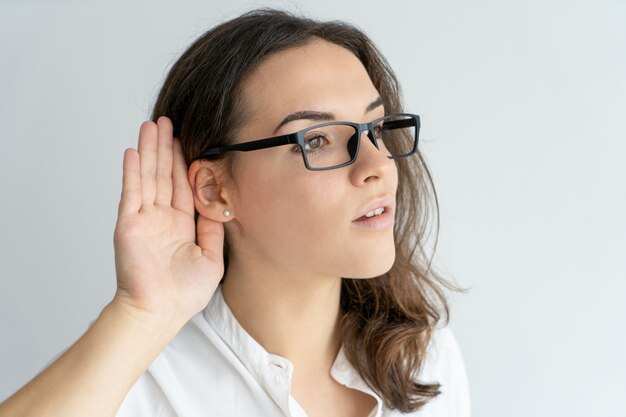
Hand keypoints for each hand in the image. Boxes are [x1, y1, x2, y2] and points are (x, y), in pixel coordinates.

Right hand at [112, 116, 223, 325]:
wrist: (160, 312)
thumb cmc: (184, 294)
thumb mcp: (211, 259)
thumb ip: (214, 230)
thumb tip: (220, 204)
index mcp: (182, 225)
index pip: (183, 186)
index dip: (184, 162)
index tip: (186, 140)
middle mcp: (162, 218)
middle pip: (164, 175)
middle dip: (165, 147)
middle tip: (166, 121)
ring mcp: (144, 219)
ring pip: (148, 176)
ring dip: (149, 150)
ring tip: (151, 125)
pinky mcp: (129, 223)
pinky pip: (132, 192)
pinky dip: (132, 171)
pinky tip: (134, 150)